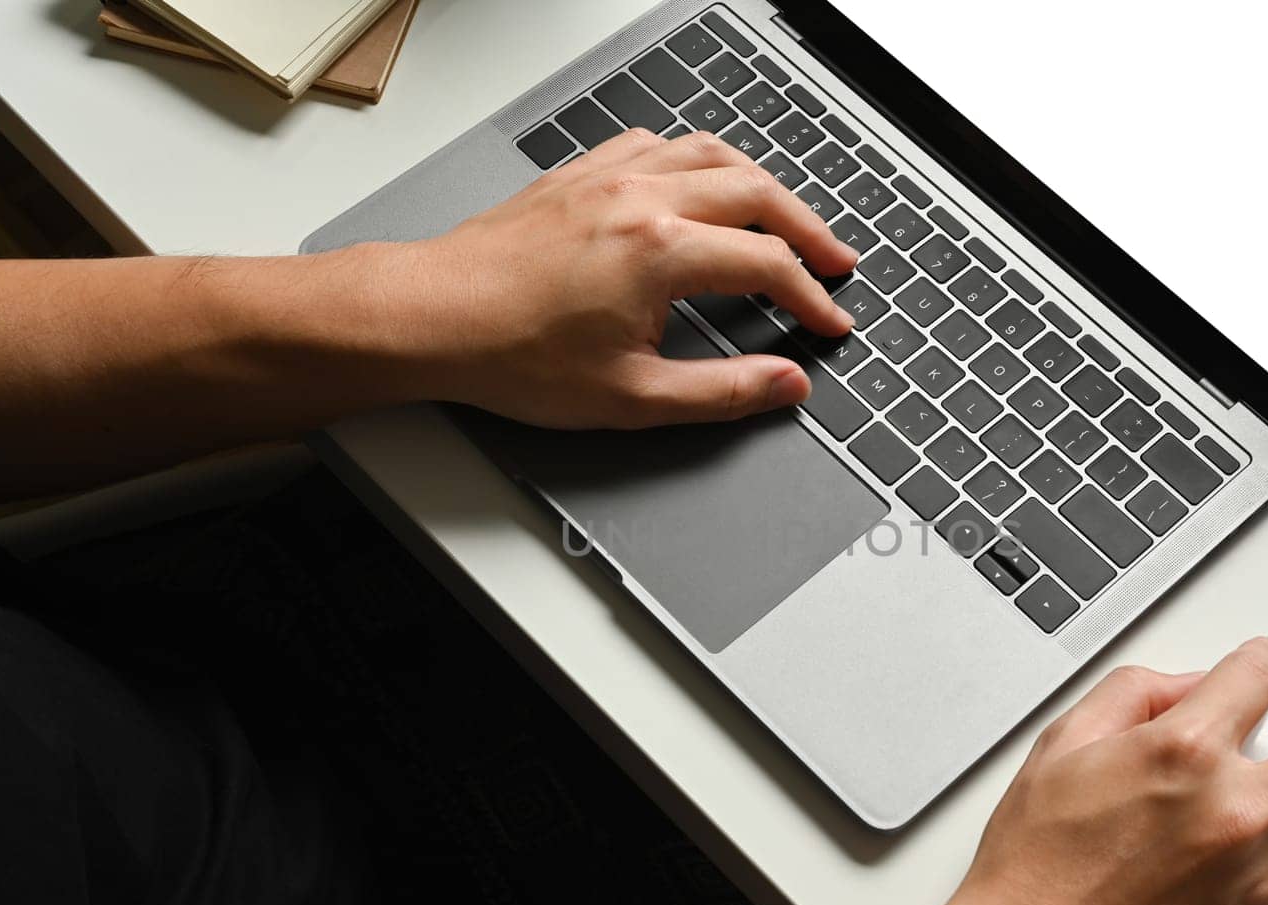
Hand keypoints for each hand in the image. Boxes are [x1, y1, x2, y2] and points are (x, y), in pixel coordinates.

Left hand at [369, 128, 857, 428]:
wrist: (431, 318)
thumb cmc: (512, 355)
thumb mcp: (631, 397)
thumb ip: (722, 392)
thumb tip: (785, 385)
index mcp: (660, 251)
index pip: (767, 264)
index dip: (811, 297)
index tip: (830, 323)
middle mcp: (640, 197)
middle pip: (756, 193)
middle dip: (808, 230)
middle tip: (836, 262)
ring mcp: (607, 177)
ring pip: (710, 154)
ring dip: (761, 184)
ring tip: (786, 216)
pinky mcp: (578, 175)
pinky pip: (655, 143)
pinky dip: (696, 159)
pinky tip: (700, 180)